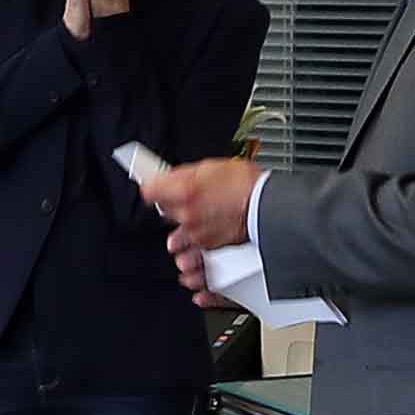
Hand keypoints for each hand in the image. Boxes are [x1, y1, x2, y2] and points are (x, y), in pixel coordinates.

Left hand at [143, 153, 260, 292]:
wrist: (266, 207)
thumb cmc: (245, 185)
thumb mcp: (210, 166)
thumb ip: (184, 173)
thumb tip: (167, 176)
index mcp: (183, 191)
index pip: (148, 191)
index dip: (153, 187)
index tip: (156, 186)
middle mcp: (186, 216)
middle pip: (162, 212)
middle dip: (171, 205)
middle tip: (188, 197)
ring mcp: (196, 235)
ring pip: (175, 234)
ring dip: (182, 227)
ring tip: (197, 217)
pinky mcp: (207, 248)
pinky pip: (192, 248)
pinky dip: (196, 241)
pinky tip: (206, 230)